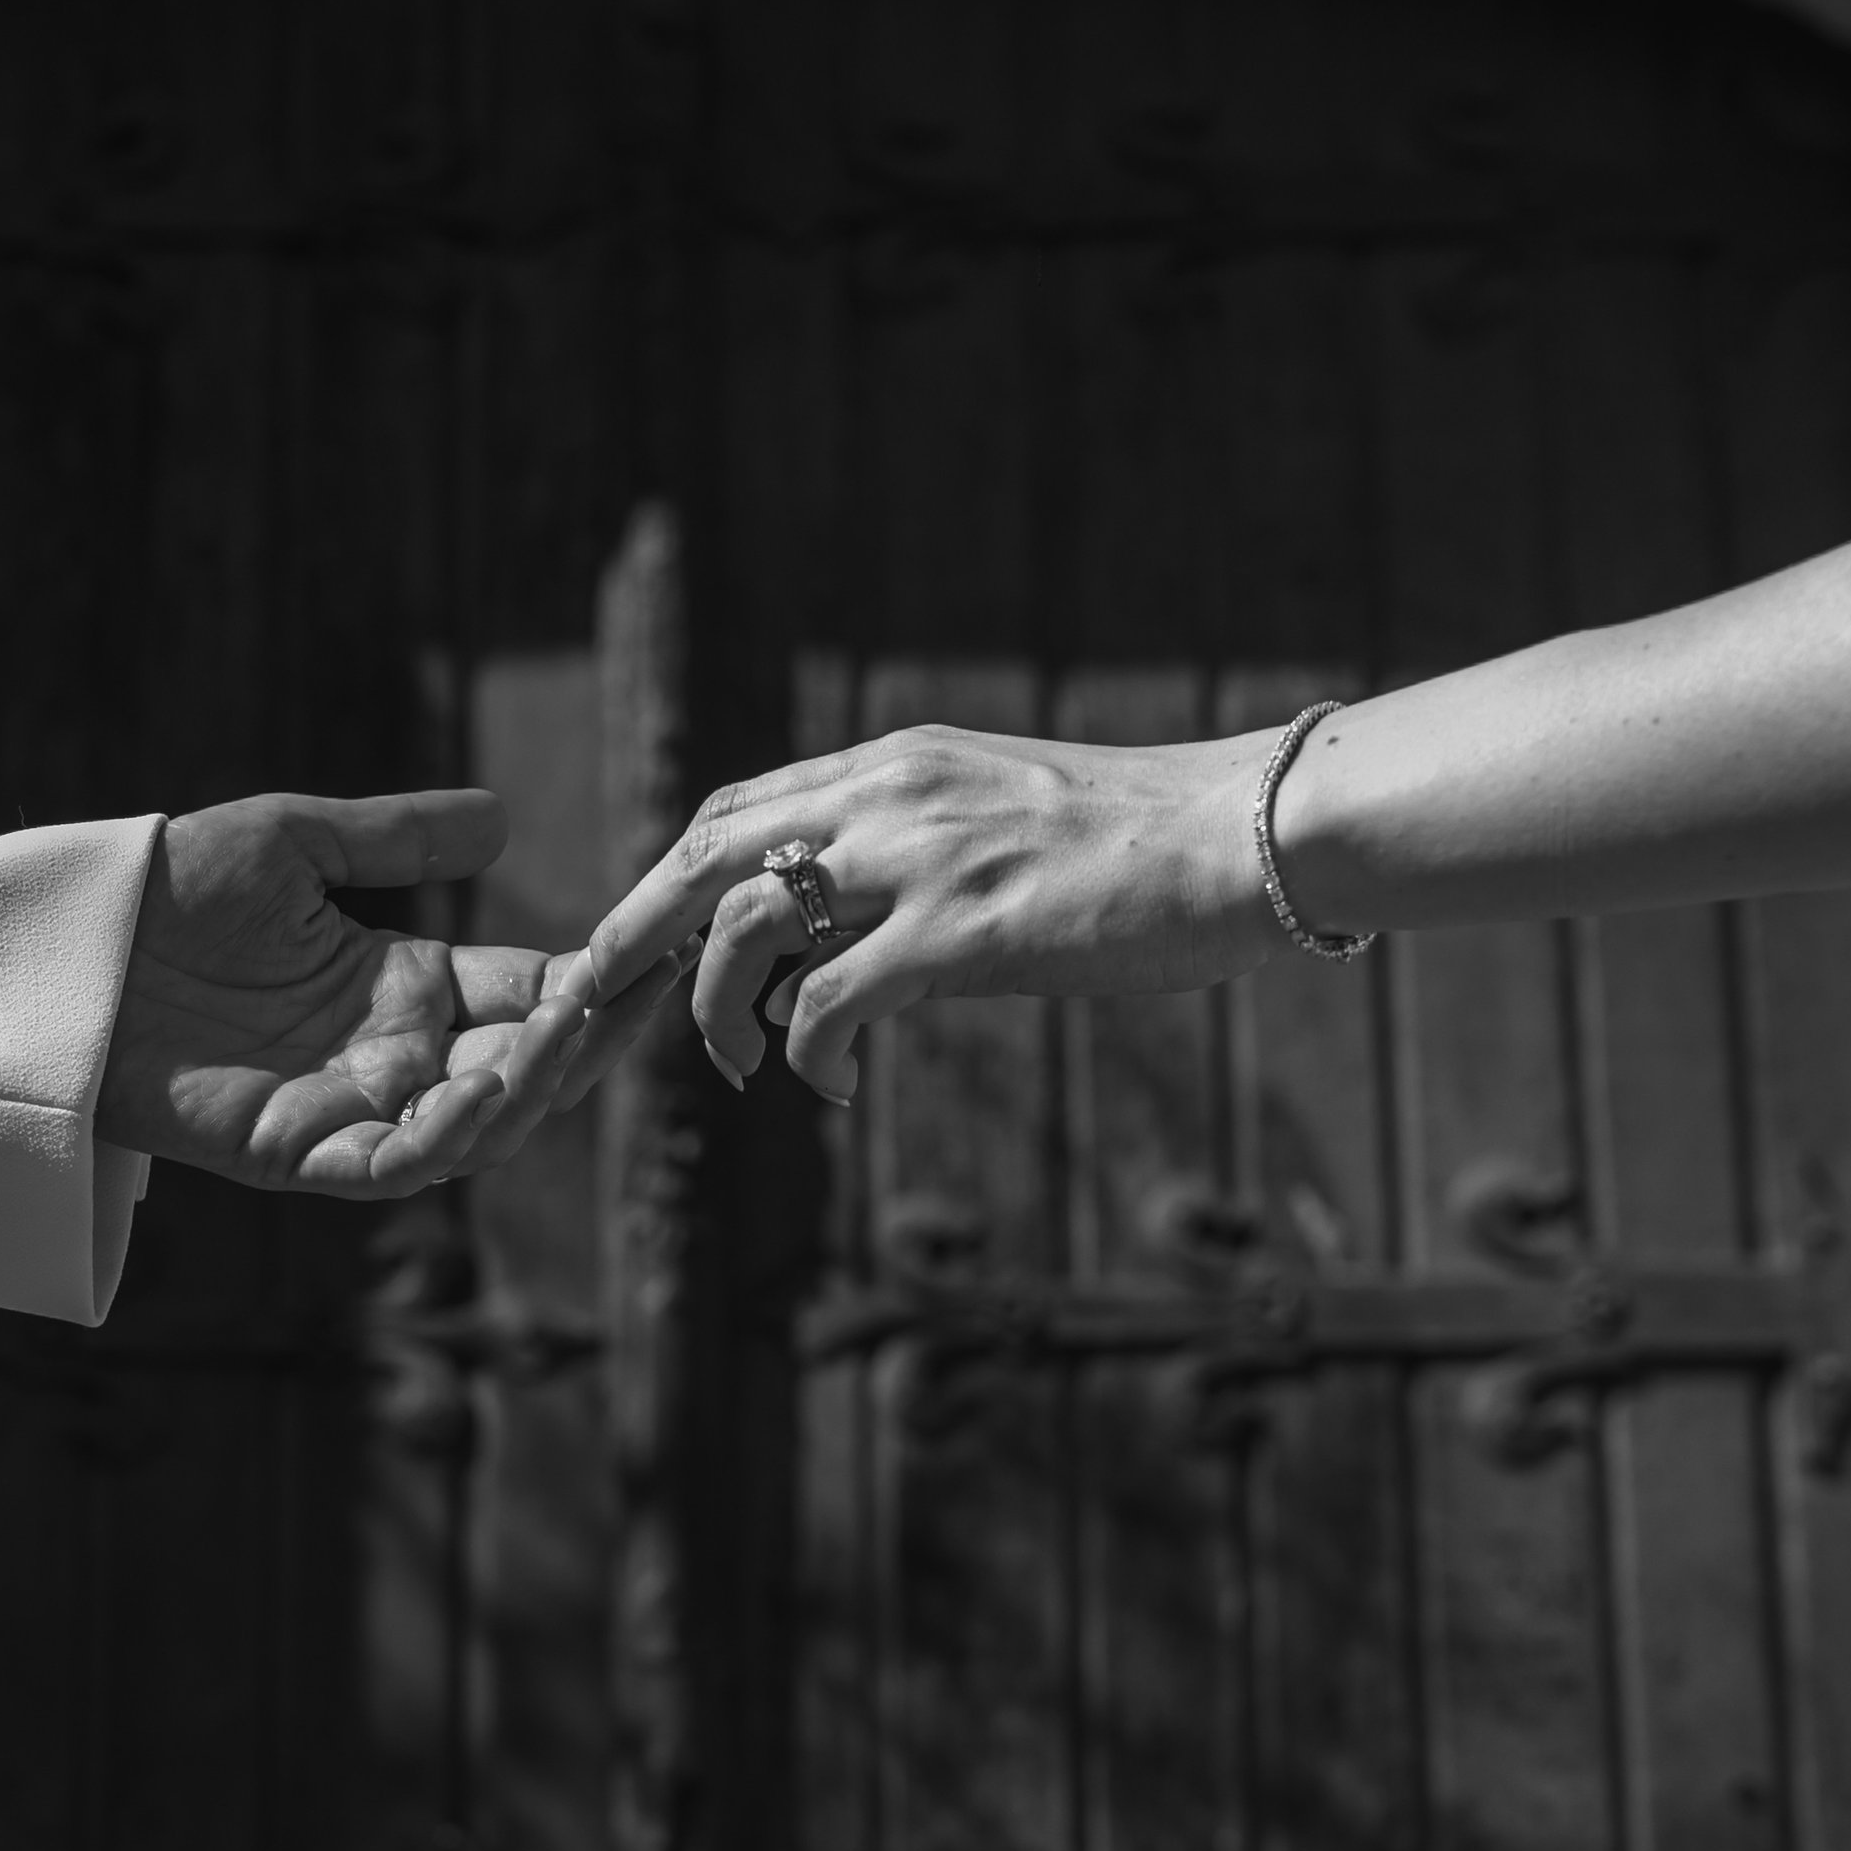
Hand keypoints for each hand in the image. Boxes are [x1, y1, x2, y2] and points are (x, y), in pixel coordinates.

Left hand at [96, 788, 682, 1194]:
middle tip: (633, 1000)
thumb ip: (398, 839)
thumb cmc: (168, 885)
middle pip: (520, 1069)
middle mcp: (389, 1057)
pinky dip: (445, 1141)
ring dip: (529, 1091)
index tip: (652, 952)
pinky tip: (484, 1090)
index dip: (591, 984)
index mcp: (404, 987)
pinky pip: (388, 1167)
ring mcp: (345, 1108)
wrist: (67, 939)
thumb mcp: (298, 842)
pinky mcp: (292, 1151)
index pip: (526, 996)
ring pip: (472, 1128)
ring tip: (562, 1036)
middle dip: (584, 1042)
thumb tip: (500, 821)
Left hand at [588, 725, 1283, 1105]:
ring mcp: (923, 860)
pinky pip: (833, 1000)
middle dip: (635, 929)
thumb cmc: (1145, 844)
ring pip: (747, 922)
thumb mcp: (1005, 820)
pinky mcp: (963, 930)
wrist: (1246, 835)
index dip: (671, 879)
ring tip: (731, 1061)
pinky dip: (808, 1053)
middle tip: (604, 1003)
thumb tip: (848, 951)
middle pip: (705, 852)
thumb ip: (918, 861)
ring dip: (713, 1003)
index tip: (645, 944)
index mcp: (897, 764)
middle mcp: (892, 795)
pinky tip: (827, 1085)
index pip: (736, 808)